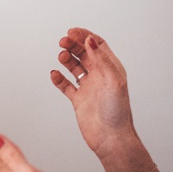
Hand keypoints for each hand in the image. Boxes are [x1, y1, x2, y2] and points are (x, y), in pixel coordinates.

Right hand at [51, 28, 136, 157]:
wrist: (111, 139)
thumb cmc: (118, 112)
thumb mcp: (113, 80)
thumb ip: (101, 59)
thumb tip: (90, 39)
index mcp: (111, 68)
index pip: (97, 44)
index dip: (84, 36)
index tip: (72, 32)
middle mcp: (100, 76)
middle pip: (84, 53)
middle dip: (73, 45)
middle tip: (63, 42)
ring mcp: (89, 88)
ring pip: (75, 67)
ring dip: (67, 59)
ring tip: (61, 57)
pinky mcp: (79, 100)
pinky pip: (66, 85)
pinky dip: (59, 79)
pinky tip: (54, 74)